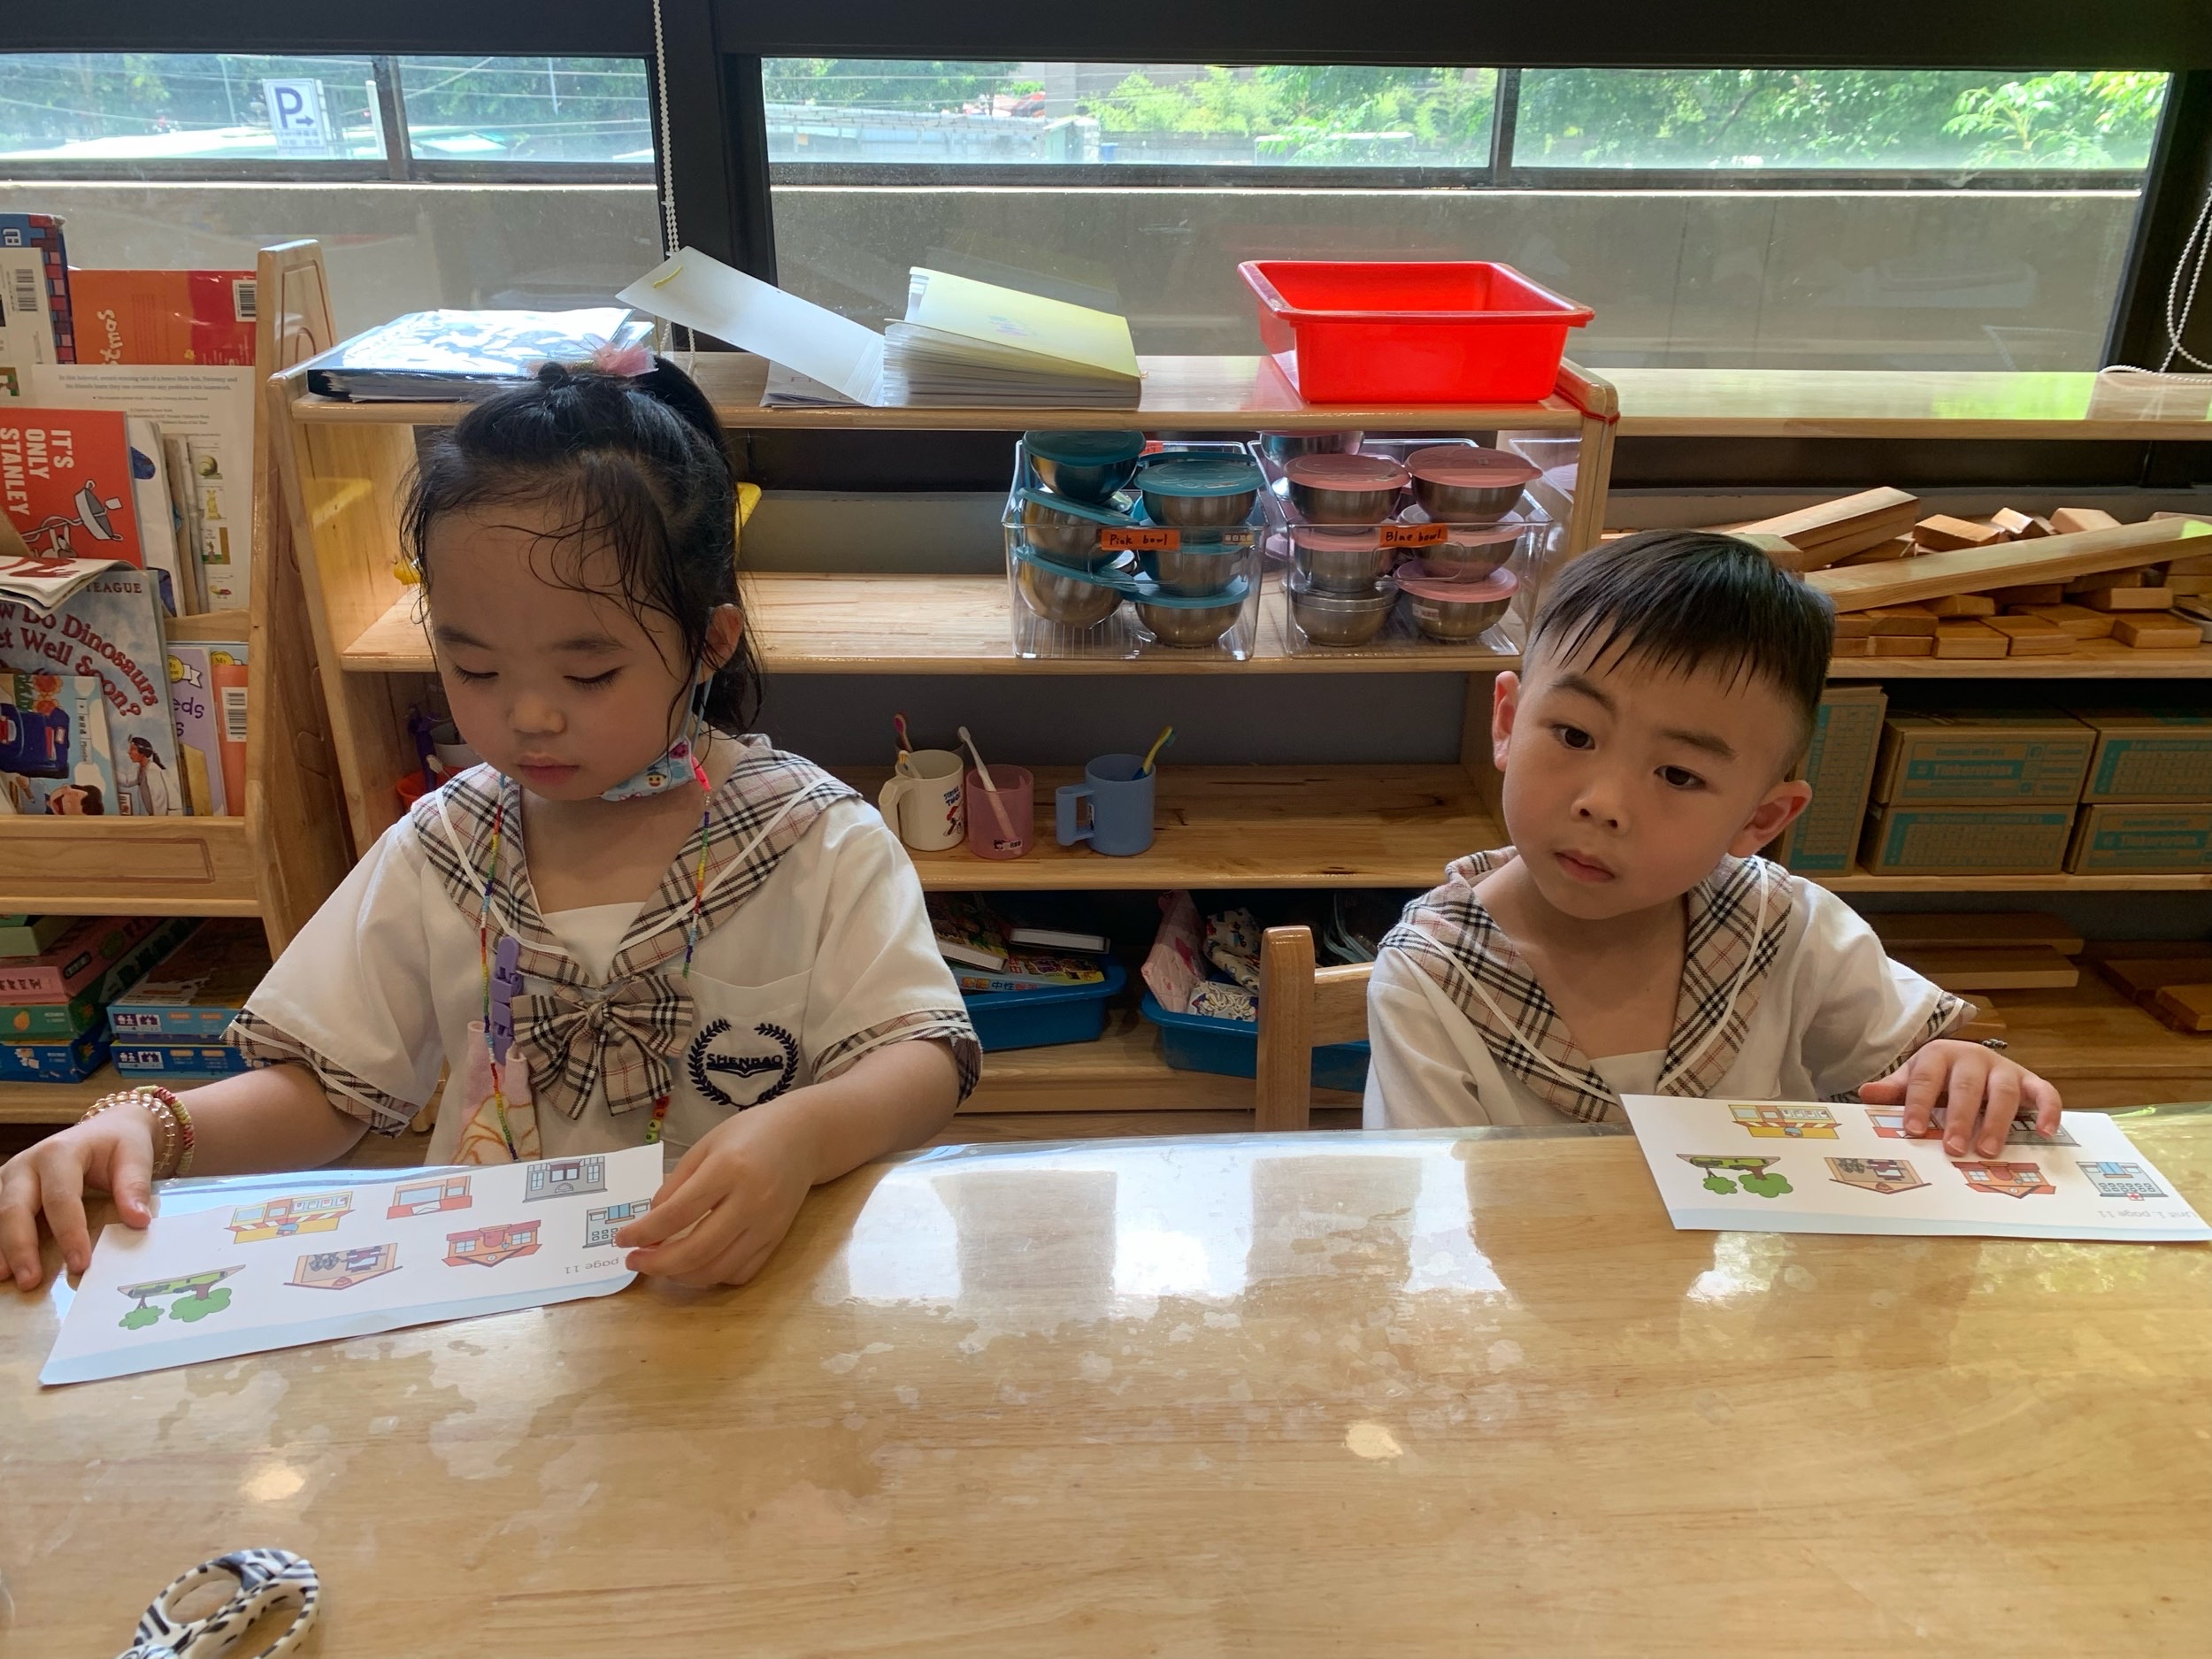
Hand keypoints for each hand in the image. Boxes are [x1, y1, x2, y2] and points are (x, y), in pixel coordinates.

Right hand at [0, 1108, 159, 1291]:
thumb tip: (138, 1221)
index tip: (80, 1264)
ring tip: (6, 1277)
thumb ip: (134, 1187)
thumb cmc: (119, 1144)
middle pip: (15, 1208)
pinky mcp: (3, 1189)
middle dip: (20, 1246)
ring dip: (1, 1247)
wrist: (106, 1128)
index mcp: (59, 1152)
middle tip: (30, 1280)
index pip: (60, 1198)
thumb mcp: (135, 1157)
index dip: (69, 1233)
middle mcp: (26, 1163)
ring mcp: (9, 1176)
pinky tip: (1, 1263)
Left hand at [614, 1098, 820, 1288]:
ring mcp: (767, 1225)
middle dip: (656, 1264)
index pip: (676, 1214)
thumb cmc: (749, 1133)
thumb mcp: (705, 1145)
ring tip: (660, 1266)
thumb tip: (651, 1224)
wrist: (803, 1137)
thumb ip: (676, 1184)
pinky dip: (712, 1276)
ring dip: (680, 1276)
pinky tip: (696, 1264)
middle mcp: (750, 1201)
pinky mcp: (776, 1239)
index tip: (621, 1240)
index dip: (643, 1232)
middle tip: (633, 1261)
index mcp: (727, 1169)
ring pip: (717, 1269)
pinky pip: (740, 1272)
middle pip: (696, 1250)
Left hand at [1859, 1039, 2062, 1157]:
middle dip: (1959, 1118)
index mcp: (1939, 1056)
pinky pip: (2045, 1092)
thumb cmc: (1937, 1076)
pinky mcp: (2029, 1080)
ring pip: (2003, 1092)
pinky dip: (2049, 1110)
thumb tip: (1866, 1094)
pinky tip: (2046, 1132)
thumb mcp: (1912, 1077)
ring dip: (1996, 1122)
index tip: (1913, 1130)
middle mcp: (1974, 1058)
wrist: (1969, 1058)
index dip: (1919, 1104)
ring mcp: (2004, 1069)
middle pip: (1966, 1087)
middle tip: (1952, 1148)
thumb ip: (1895, 1089)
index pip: (1926, 1079)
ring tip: (1987, 1150)